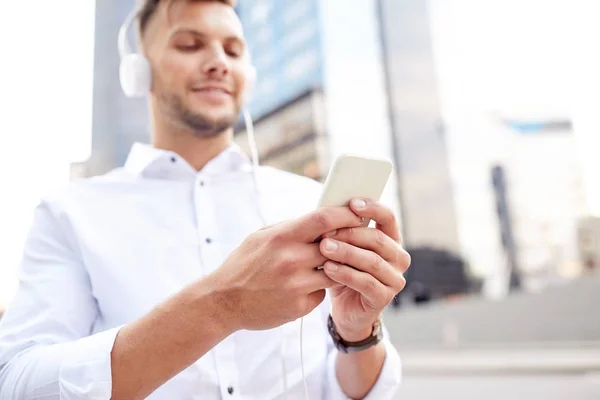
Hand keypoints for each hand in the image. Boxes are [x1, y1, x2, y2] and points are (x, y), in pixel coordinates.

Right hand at [209, 206, 364, 330]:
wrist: (223, 302)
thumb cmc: (243, 265)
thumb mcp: (261, 237)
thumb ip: (289, 228)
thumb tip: (319, 219)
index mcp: (282, 237)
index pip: (324, 218)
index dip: (345, 213)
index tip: (358, 212)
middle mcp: (291, 260)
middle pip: (337, 245)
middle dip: (349, 241)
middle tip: (357, 239)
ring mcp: (297, 285)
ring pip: (336, 271)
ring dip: (337, 266)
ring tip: (331, 263)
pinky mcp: (300, 306)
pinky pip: (322, 292)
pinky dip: (319, 287)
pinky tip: (305, 286)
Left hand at [319, 199, 409, 340]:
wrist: (345, 310)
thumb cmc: (344, 272)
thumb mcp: (344, 248)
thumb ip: (342, 231)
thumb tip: (327, 210)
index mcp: (391, 240)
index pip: (388, 217)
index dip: (372, 208)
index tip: (352, 203)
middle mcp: (399, 258)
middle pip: (377, 239)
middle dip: (350, 233)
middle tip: (326, 232)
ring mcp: (395, 279)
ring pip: (371, 260)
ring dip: (346, 252)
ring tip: (323, 248)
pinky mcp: (385, 297)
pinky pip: (366, 282)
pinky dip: (345, 273)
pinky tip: (328, 269)